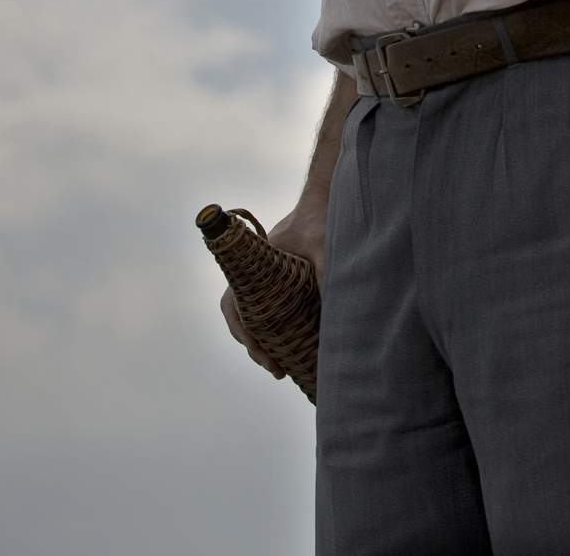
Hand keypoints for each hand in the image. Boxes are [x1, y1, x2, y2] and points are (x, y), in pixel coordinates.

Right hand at [220, 203, 325, 378]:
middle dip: (253, 345)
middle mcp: (256, 276)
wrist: (324, 200)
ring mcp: (269, 281)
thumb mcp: (323, 247)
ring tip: (281, 368)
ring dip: (263, 342)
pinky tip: (291, 348)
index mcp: (254, 267)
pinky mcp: (285, 284)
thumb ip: (326, 273)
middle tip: (275, 368)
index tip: (256, 348)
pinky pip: (271, 311)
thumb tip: (335, 309)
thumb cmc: (318, 221)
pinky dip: (275, 331)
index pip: (234, 304)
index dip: (241, 330)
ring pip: (254, 316)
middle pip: (241, 317)